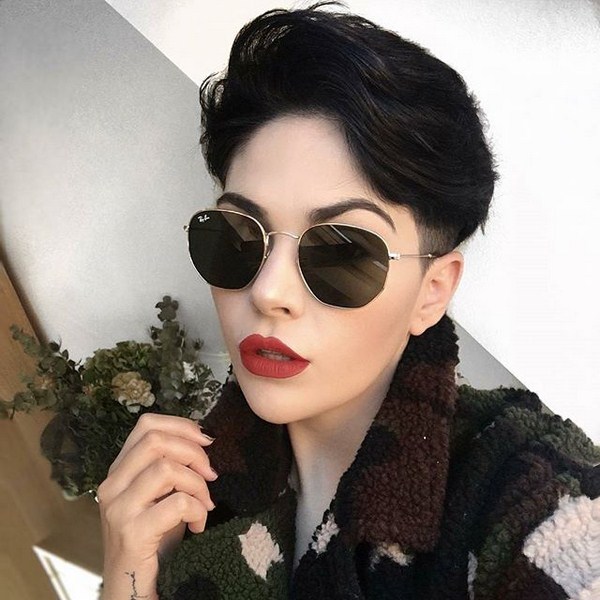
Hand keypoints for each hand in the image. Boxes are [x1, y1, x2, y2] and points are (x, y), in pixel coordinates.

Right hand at [97, 413, 216, 598]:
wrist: (131, 589)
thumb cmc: (153, 538)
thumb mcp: (160, 494)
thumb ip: (171, 466)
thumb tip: (204, 440)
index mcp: (119, 470)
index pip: (146, 425)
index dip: (181, 425)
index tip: (206, 441)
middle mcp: (112, 485)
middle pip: (156, 440)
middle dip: (193, 452)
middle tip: (210, 475)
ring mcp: (118, 508)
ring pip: (167, 468)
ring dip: (198, 484)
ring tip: (205, 504)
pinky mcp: (131, 533)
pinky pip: (178, 503)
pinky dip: (198, 510)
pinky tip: (199, 525)